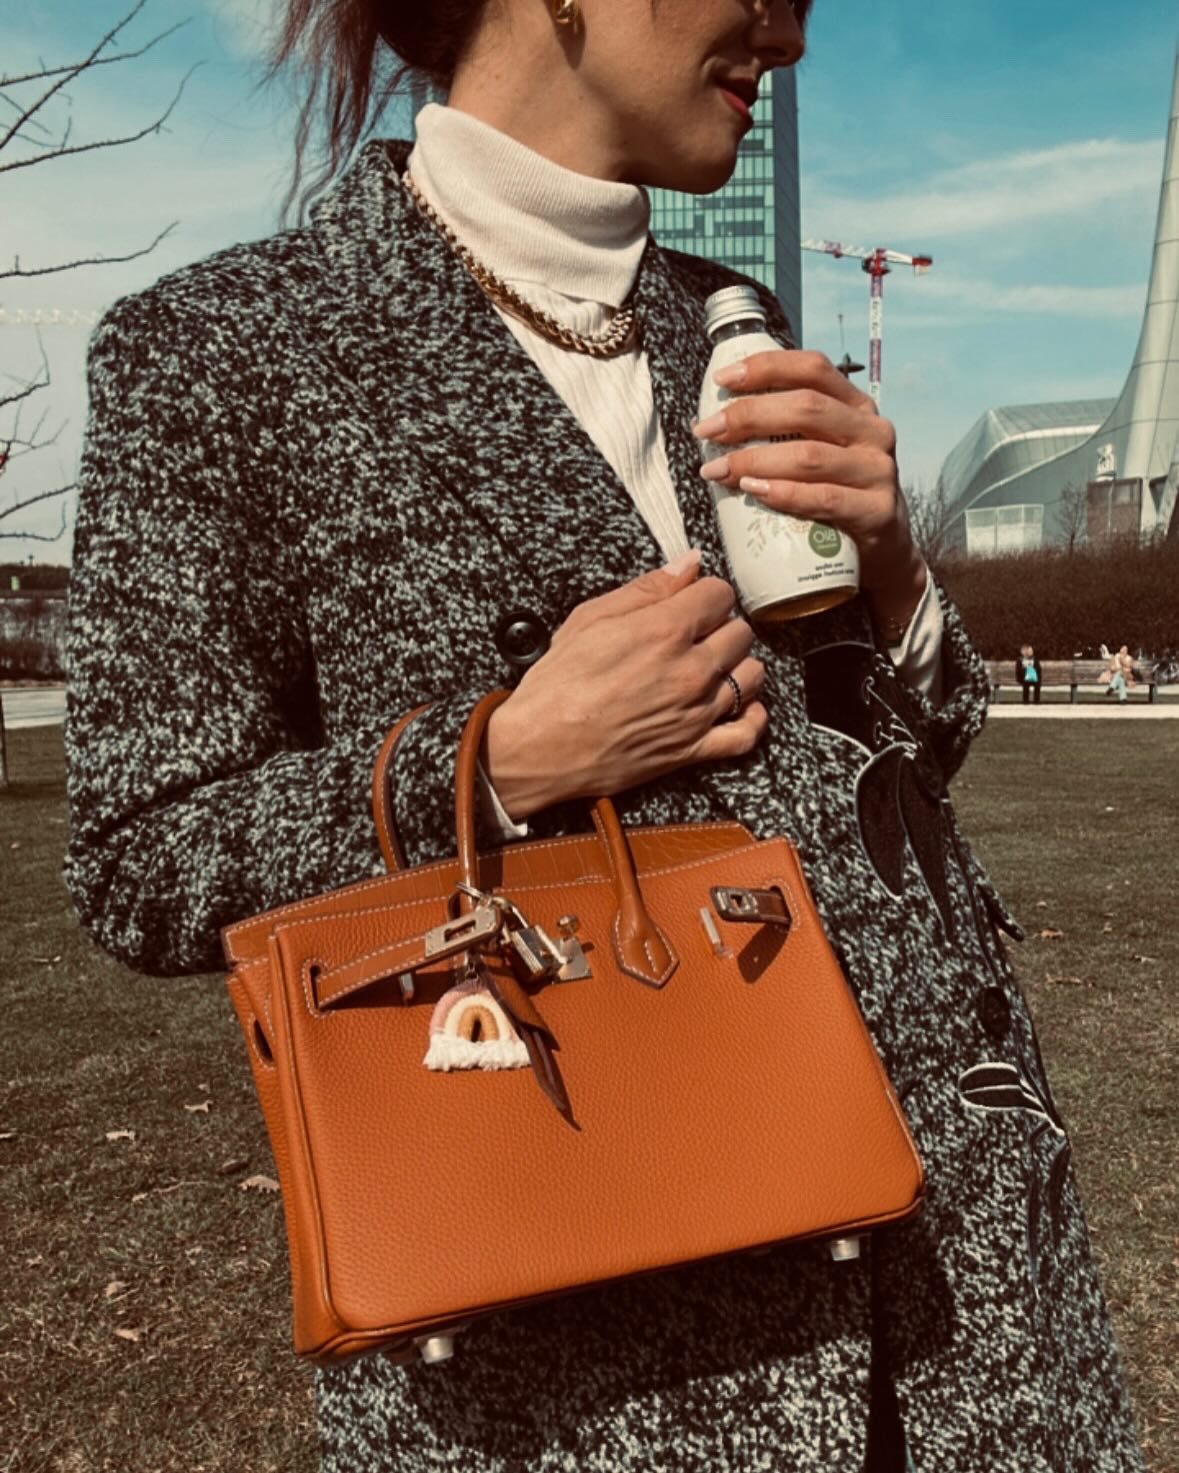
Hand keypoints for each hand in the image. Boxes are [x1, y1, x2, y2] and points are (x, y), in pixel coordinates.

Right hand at [484, 553, 767, 819]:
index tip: (691, 601)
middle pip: (741, 632)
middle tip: (696, 634)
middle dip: (721, 626)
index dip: (704, 593)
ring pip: (752, 676)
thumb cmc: (556, 685)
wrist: (539, 748)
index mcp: (664, 631)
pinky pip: (747, 733)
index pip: (720, 593)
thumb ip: (645, 589)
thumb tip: (686, 564)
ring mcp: (696, 712)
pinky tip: (739, 704)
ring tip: (713, 666)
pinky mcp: (693, 750)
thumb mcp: (590, 619)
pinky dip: (752, 717)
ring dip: (737, 665)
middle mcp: (689, 670)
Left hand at [692, 349, 926, 628]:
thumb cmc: (836, 494)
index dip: (767, 368)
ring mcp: (878, 470)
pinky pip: (824, 498)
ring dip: (755, 460)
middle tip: (707, 431)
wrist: (882, 550)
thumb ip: (784, 432)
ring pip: (810, 455)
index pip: (813, 369)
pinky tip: (754, 492)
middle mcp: (871, 431)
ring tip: (717, 470)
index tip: (722, 379)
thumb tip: (716, 422)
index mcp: (855, 406)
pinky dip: (784, 494)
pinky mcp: (878, 511)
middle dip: (749, 416)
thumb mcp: (819, 452)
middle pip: (806, 408)